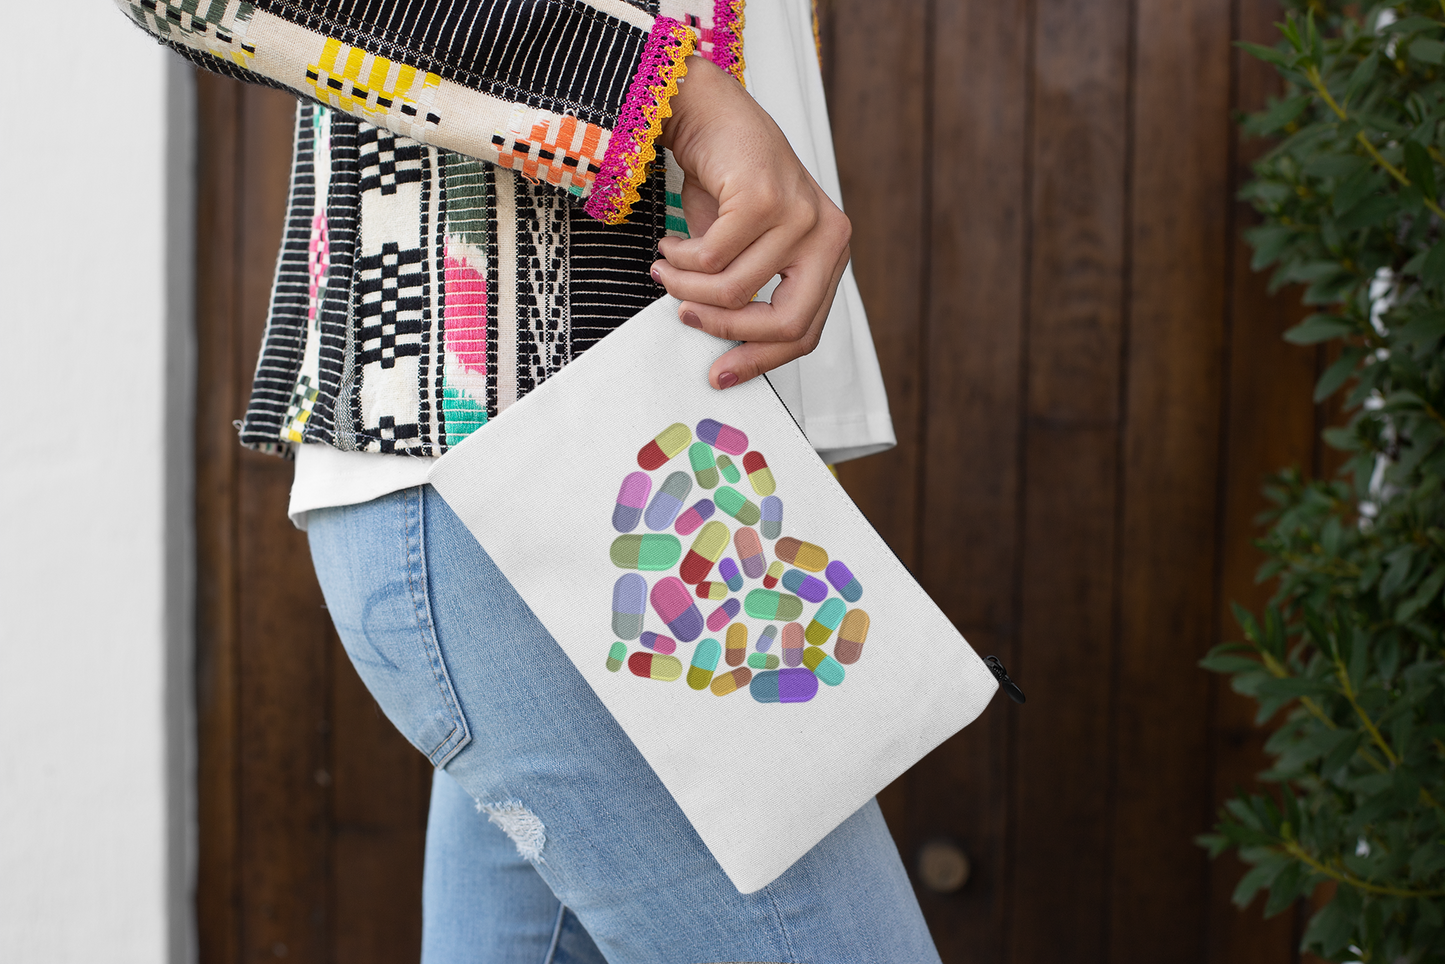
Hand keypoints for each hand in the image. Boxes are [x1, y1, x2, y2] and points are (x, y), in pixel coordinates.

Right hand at [653, 56, 851, 388]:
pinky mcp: (767, 198)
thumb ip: (748, 296)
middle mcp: (829, 236)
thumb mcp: (746, 250)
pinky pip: (714, 258)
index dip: (760, 360)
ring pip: (738, 290)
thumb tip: (722, 352)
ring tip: (667, 271)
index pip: (806, 330)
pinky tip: (671, 243)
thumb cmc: (727, 182)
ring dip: (688, 287)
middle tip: (687, 321)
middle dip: (728, 331)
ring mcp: (803, 216)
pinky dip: (682, 259)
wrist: (709, 112)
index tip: (721, 375)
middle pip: (788, 323)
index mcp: (829, 254)